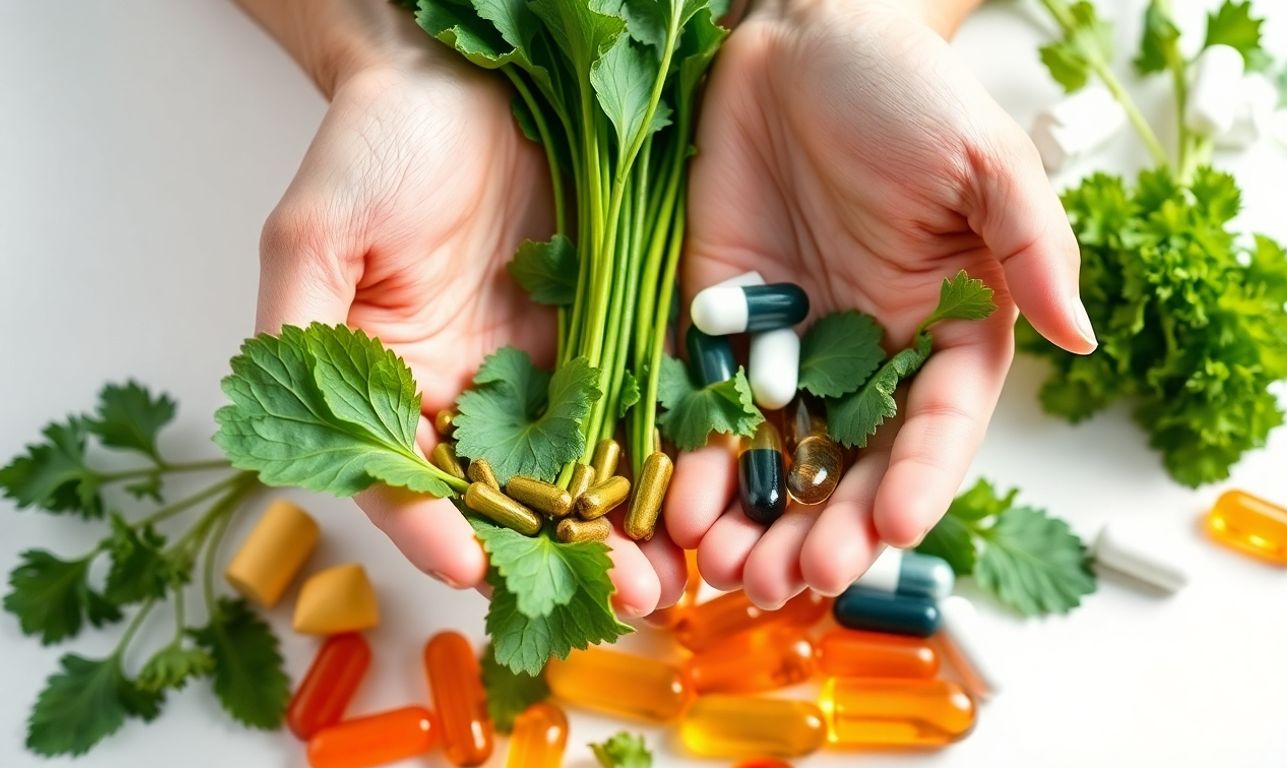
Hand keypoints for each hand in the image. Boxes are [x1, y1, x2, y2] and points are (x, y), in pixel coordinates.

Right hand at [246, 3, 682, 616]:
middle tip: (609, 596)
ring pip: (590, 467)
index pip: (415, 483)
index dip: (437, 530)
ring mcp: (555, 369)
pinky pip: (646, 401)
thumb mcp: (314, 236)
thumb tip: (308, 445)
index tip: (472, 569)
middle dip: (559, 551)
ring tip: (664, 573)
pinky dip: (671, 454)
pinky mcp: (619, 334)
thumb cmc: (377, 148)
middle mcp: (482, 394)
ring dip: (627, 525)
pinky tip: (701, 492)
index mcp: (406, 388)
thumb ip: (301, 335)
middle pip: (517, 494)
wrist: (464, 74)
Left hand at [664, 0, 1095, 606]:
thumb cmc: (904, 88)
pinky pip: (702, 405)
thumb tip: (1080, 338)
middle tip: (799, 576)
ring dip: (758, 519)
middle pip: (850, 463)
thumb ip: (1031, 244)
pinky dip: (692, 459)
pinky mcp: (714, 324)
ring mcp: (786, 347)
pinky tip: (680, 510)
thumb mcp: (984, 157)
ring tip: (738, 571)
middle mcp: (865, 355)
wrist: (799, 37)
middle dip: (828, 525)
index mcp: (943, 330)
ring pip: (774, 454)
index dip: (917, 477)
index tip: (895, 525)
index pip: (936, 424)